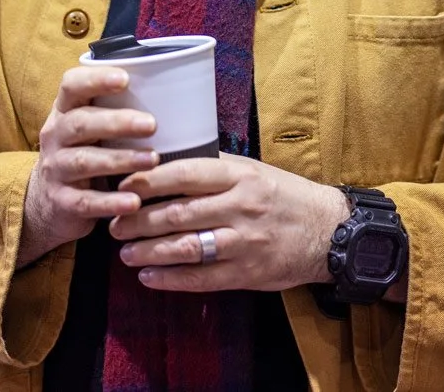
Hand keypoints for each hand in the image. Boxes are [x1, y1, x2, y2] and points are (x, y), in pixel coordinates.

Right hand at [17, 66, 161, 267]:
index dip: (95, 79)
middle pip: (81, 123)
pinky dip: (111, 202)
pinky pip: (86, 201)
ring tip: (152, 159)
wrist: (48, 202)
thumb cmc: (84, 151)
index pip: (71, 85)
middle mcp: (55, 136)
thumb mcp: (90, 126)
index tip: (125, 79)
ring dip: (120, 159)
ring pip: (85, 161)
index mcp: (64, 110)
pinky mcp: (60, 202)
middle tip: (151, 124)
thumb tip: (173, 91)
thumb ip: (115, 108)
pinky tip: (134, 202)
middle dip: (117, 122)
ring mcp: (55, 169)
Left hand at [110, 153, 348, 292]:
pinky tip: (149, 276)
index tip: (123, 185)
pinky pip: (201, 278)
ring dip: (149, 250)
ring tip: (125, 252)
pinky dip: (170, 278)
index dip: (149, 181)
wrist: (328, 231)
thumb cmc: (285, 196)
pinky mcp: (247, 273)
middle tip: (114, 224)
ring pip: (186, 247)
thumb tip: (168, 164)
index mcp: (241, 176)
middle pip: (179, 213)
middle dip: (139, 220)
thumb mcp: (255, 171)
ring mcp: (244, 242)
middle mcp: (241, 207)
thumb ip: (217, 170)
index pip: (186, 174)